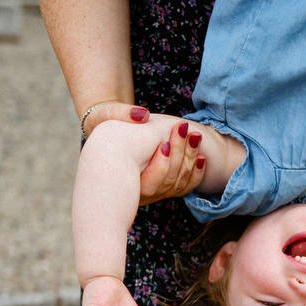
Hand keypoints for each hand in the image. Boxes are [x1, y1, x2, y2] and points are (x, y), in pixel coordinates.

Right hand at [83, 102, 206, 203]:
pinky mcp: (161, 187)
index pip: (146, 184)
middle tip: (190, 132)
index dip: (160, 166)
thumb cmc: (103, 123)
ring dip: (189, 160)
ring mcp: (150, 191)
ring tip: (196, 136)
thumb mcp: (105, 115)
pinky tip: (202, 158)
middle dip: (180, 156)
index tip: (165, 144)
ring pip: (176, 185)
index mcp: (119, 177)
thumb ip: (122, 113)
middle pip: (165, 183)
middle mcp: (135, 189)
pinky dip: (195, 174)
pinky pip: (182, 188)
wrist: (107, 134)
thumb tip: (143, 115)